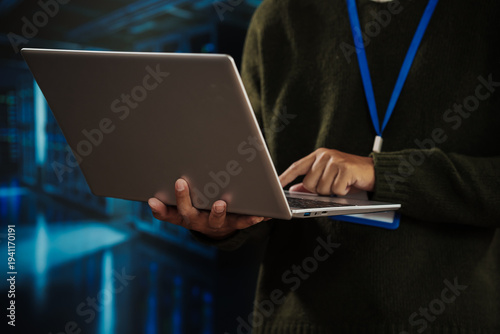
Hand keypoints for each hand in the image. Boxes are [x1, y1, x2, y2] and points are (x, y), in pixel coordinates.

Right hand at [148, 178, 266, 239]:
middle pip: (188, 213)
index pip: (167, 213)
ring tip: (219, 203)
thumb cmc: (197, 212)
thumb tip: (151, 200)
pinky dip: (252, 216)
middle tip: (180, 183)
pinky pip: (243, 221)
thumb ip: (166, 206)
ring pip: (216, 219)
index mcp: (184, 216)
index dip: (159, 208)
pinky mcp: (234, 223)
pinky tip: (262, 211)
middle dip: (183, 198)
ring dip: (217, 212)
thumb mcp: (180, 211)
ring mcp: (217, 223)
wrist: (218, 231)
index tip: (151, 199)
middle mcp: (198, 221)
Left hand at [279, 148, 374, 195]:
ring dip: (332, 192)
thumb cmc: (349, 175)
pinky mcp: (345, 168)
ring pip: (322, 189)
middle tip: (332, 185)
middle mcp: (325, 156)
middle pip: (309, 184)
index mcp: (318, 156)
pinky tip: (348, 184)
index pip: (297, 167)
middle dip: (320, 190)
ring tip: (341, 183)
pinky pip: (335, 190)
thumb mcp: (328, 177)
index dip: (285, 177)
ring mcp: (335, 160)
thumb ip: (310, 183)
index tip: (275, 184)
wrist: (374, 171)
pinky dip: (342, 192)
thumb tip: (294, 190)